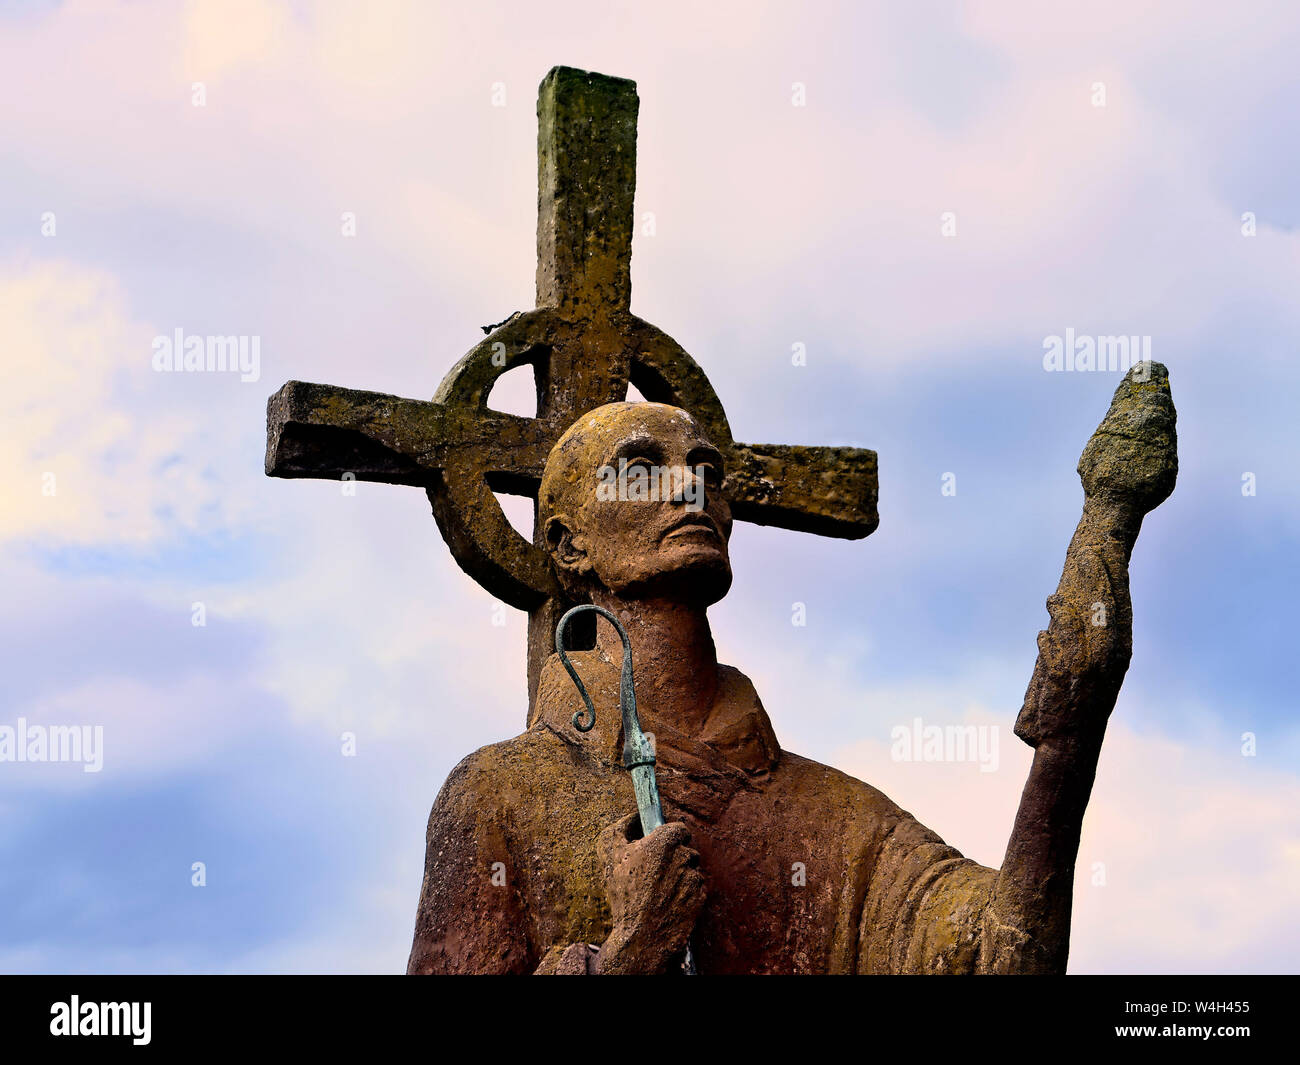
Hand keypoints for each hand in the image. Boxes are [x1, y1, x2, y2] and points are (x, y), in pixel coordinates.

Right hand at [594, 811, 705, 973]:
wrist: (641, 938)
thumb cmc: (624, 895)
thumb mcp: (609, 854)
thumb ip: (620, 827)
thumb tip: (633, 817)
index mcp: (664, 843)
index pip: (679, 828)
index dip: (670, 836)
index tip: (661, 845)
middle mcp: (683, 857)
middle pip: (686, 849)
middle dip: (674, 857)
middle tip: (656, 872)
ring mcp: (694, 878)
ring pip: (692, 869)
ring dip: (681, 876)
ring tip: (660, 890)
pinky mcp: (701, 898)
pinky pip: (697, 889)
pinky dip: (687, 894)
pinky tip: (669, 902)